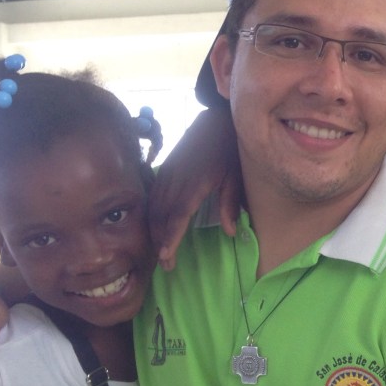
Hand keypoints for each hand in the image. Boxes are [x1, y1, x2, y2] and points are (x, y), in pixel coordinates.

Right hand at [148, 106, 242, 270]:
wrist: (214, 120)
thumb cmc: (229, 150)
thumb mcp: (236, 176)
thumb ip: (230, 204)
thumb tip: (230, 232)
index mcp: (196, 182)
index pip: (179, 215)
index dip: (170, 236)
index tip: (166, 256)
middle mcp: (177, 179)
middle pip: (161, 215)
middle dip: (160, 242)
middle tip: (165, 266)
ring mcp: (167, 173)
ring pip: (153, 207)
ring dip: (153, 231)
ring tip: (159, 253)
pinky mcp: (164, 169)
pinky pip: (151, 196)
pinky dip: (149, 215)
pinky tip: (152, 228)